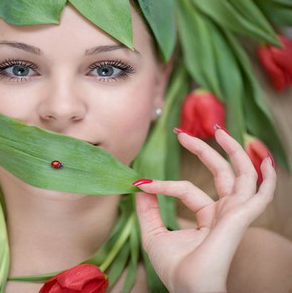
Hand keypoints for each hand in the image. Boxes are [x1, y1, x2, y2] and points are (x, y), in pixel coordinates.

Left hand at [134, 127, 275, 292]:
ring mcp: (235, 214)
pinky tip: (266, 160)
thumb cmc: (175, 269)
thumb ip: (147, 210)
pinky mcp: (240, 217)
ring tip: (217, 130)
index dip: (165, 184)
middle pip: (220, 172)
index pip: (188, 189)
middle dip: (203, 150)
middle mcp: (224, 212)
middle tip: (181, 133)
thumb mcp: (153, 233)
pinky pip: (261, 195)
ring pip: (242, 175)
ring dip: (233, 151)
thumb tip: (140, 186)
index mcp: (208, 216)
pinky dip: (268, 178)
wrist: (187, 289)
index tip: (141, 184)